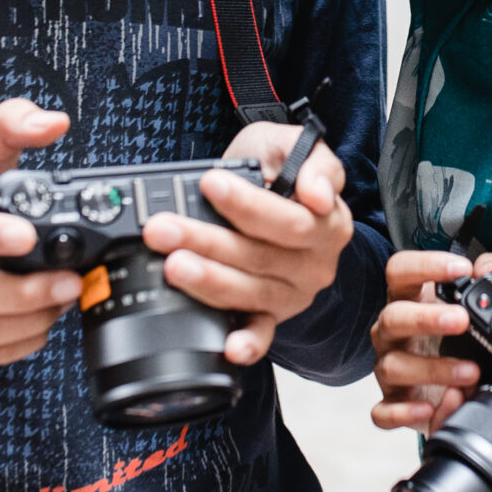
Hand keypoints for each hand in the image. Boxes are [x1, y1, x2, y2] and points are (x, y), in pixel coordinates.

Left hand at [137, 120, 352, 366]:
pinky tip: (229, 346)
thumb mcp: (291, 145)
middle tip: (163, 228)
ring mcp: (293, 292)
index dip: (246, 204)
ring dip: (208, 280)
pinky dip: (247, 342)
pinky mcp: (272, 315)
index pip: (288, 219)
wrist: (268, 195)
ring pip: (251, 291)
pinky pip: (261, 333)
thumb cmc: (276, 169)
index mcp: (328, 222)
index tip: (209, 182)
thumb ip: (312, 159)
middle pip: (261, 256)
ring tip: (173, 265)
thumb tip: (319, 193)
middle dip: (207, 240)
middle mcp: (316, 263)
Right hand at [366, 248, 491, 431]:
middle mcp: (392, 333)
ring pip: (393, 366)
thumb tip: (491, 268)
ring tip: (470, 373)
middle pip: (393, 317)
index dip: (425, 266)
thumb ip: (486, 277)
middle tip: (461, 320)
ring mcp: (389, 368)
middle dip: (426, 318)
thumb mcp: (473, 303)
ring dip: (433, 369)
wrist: (446, 384)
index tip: (460, 268)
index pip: (401, 271)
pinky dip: (404, 412)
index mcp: (409, 300)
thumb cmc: (455, 337)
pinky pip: (383, 411)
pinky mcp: (392, 403)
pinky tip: (430, 409)